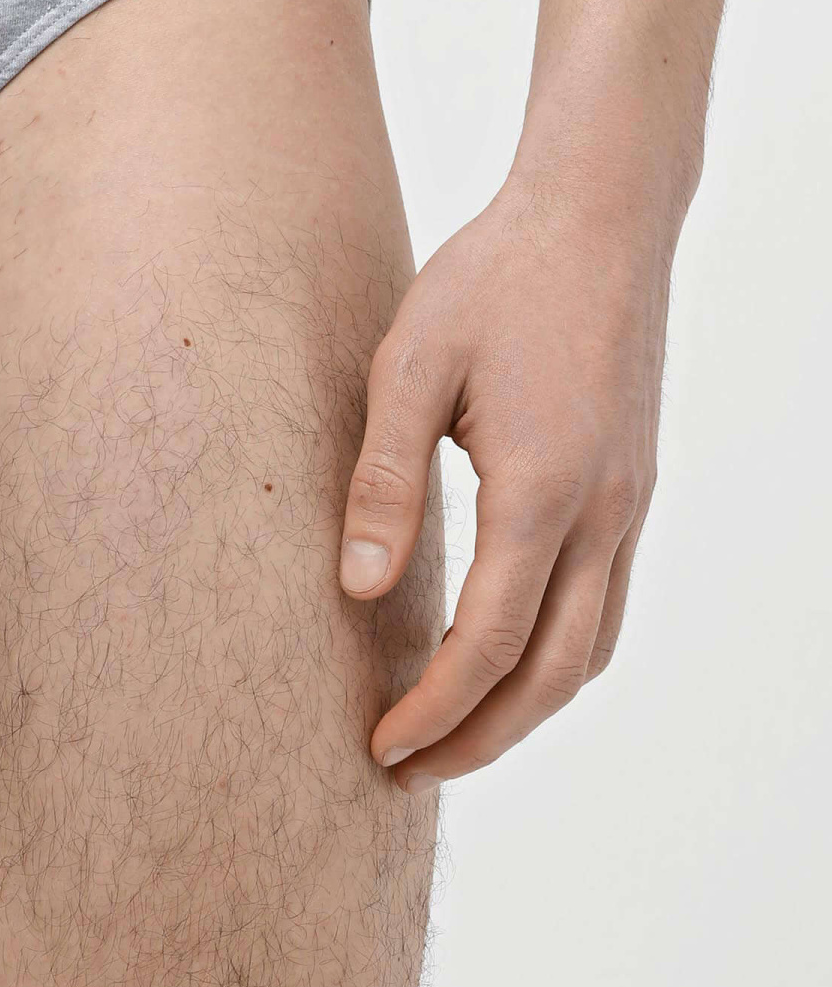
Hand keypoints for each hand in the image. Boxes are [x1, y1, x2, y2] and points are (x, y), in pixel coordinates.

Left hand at [339, 167, 673, 791]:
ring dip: (525, 708)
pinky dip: (557, 657)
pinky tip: (502, 657)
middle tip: (405, 772)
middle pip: (554, 675)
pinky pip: (606, 605)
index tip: (380, 749)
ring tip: (449, 734)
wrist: (599, 213)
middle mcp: (603, 511)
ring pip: (593, 649)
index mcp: (542, 490)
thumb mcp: (406, 368)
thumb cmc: (492, 278)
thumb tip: (353, 591)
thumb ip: (380, 483)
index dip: (435, 711)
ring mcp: (630, 501)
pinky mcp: (633, 485)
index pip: (490, 643)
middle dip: (481, 738)